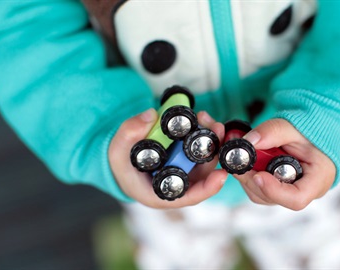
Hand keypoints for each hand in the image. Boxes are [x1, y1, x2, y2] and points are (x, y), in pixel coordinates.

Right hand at [109, 109, 226, 208]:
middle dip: (213, 152)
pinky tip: (203, 120)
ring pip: (204, 159)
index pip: (188, 196)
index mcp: (161, 194)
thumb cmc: (121, 163)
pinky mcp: (186, 159)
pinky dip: (203, 135)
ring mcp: (184, 172)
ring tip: (209, 119)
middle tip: (216, 129)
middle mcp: (177, 186)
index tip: (221, 174)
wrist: (122, 160)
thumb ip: (130, 132)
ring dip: (211, 139)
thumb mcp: (118, 149)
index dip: (207, 188)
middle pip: (202, 173)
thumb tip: (151, 116)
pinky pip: (199, 149)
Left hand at [234, 119, 335, 210]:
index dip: (273, 190)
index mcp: (318, 179)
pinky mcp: (276, 190)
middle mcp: (304, 192)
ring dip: (246, 176)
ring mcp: (288, 193)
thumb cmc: (309, 132)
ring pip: (260, 195)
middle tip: (238, 158)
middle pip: (272, 197)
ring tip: (243, 153)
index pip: (296, 198)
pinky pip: (257, 189)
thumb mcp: (293, 127)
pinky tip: (247, 159)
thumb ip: (272, 132)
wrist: (311, 133)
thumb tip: (248, 141)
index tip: (258, 175)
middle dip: (252, 178)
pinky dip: (248, 175)